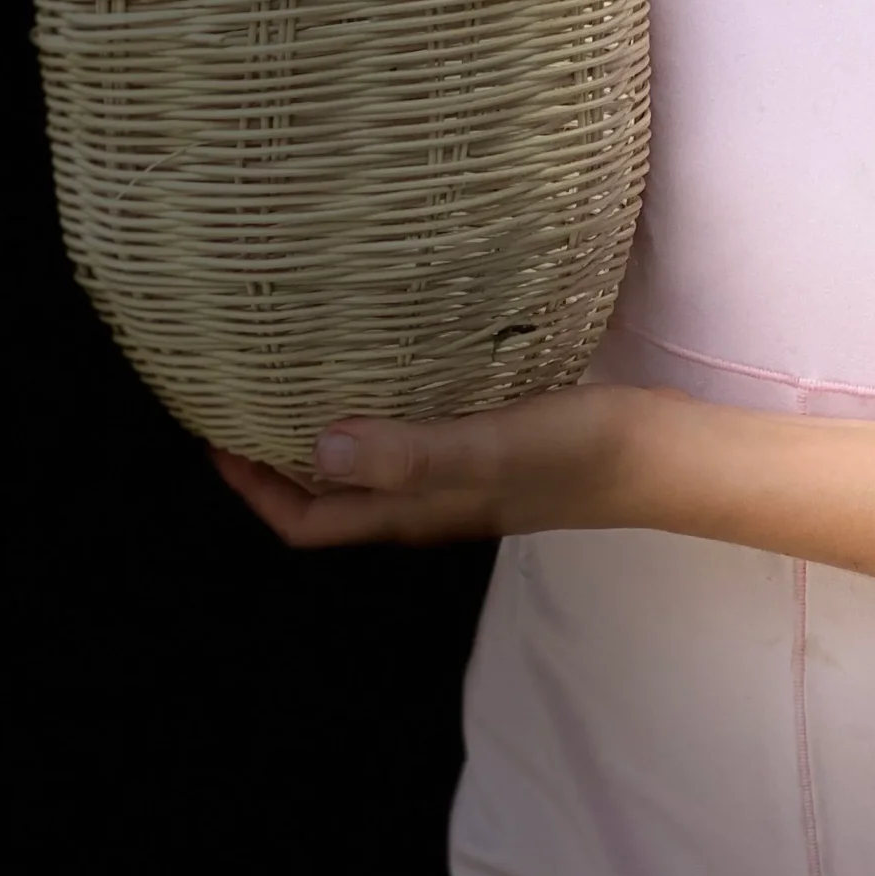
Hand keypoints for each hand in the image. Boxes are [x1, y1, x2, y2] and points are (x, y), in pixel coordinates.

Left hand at [206, 382, 691, 547]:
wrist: (661, 453)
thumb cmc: (575, 452)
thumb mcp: (487, 449)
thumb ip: (407, 452)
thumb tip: (314, 444)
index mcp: (414, 512)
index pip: (307, 522)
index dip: (252, 489)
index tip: (214, 429)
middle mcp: (426, 500)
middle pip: (329, 494)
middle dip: (276, 455)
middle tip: (243, 386)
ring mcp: (460, 472)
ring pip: (369, 460)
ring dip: (327, 427)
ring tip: (300, 364)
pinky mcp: (492, 440)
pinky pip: (413, 427)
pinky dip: (381, 401)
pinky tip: (391, 353)